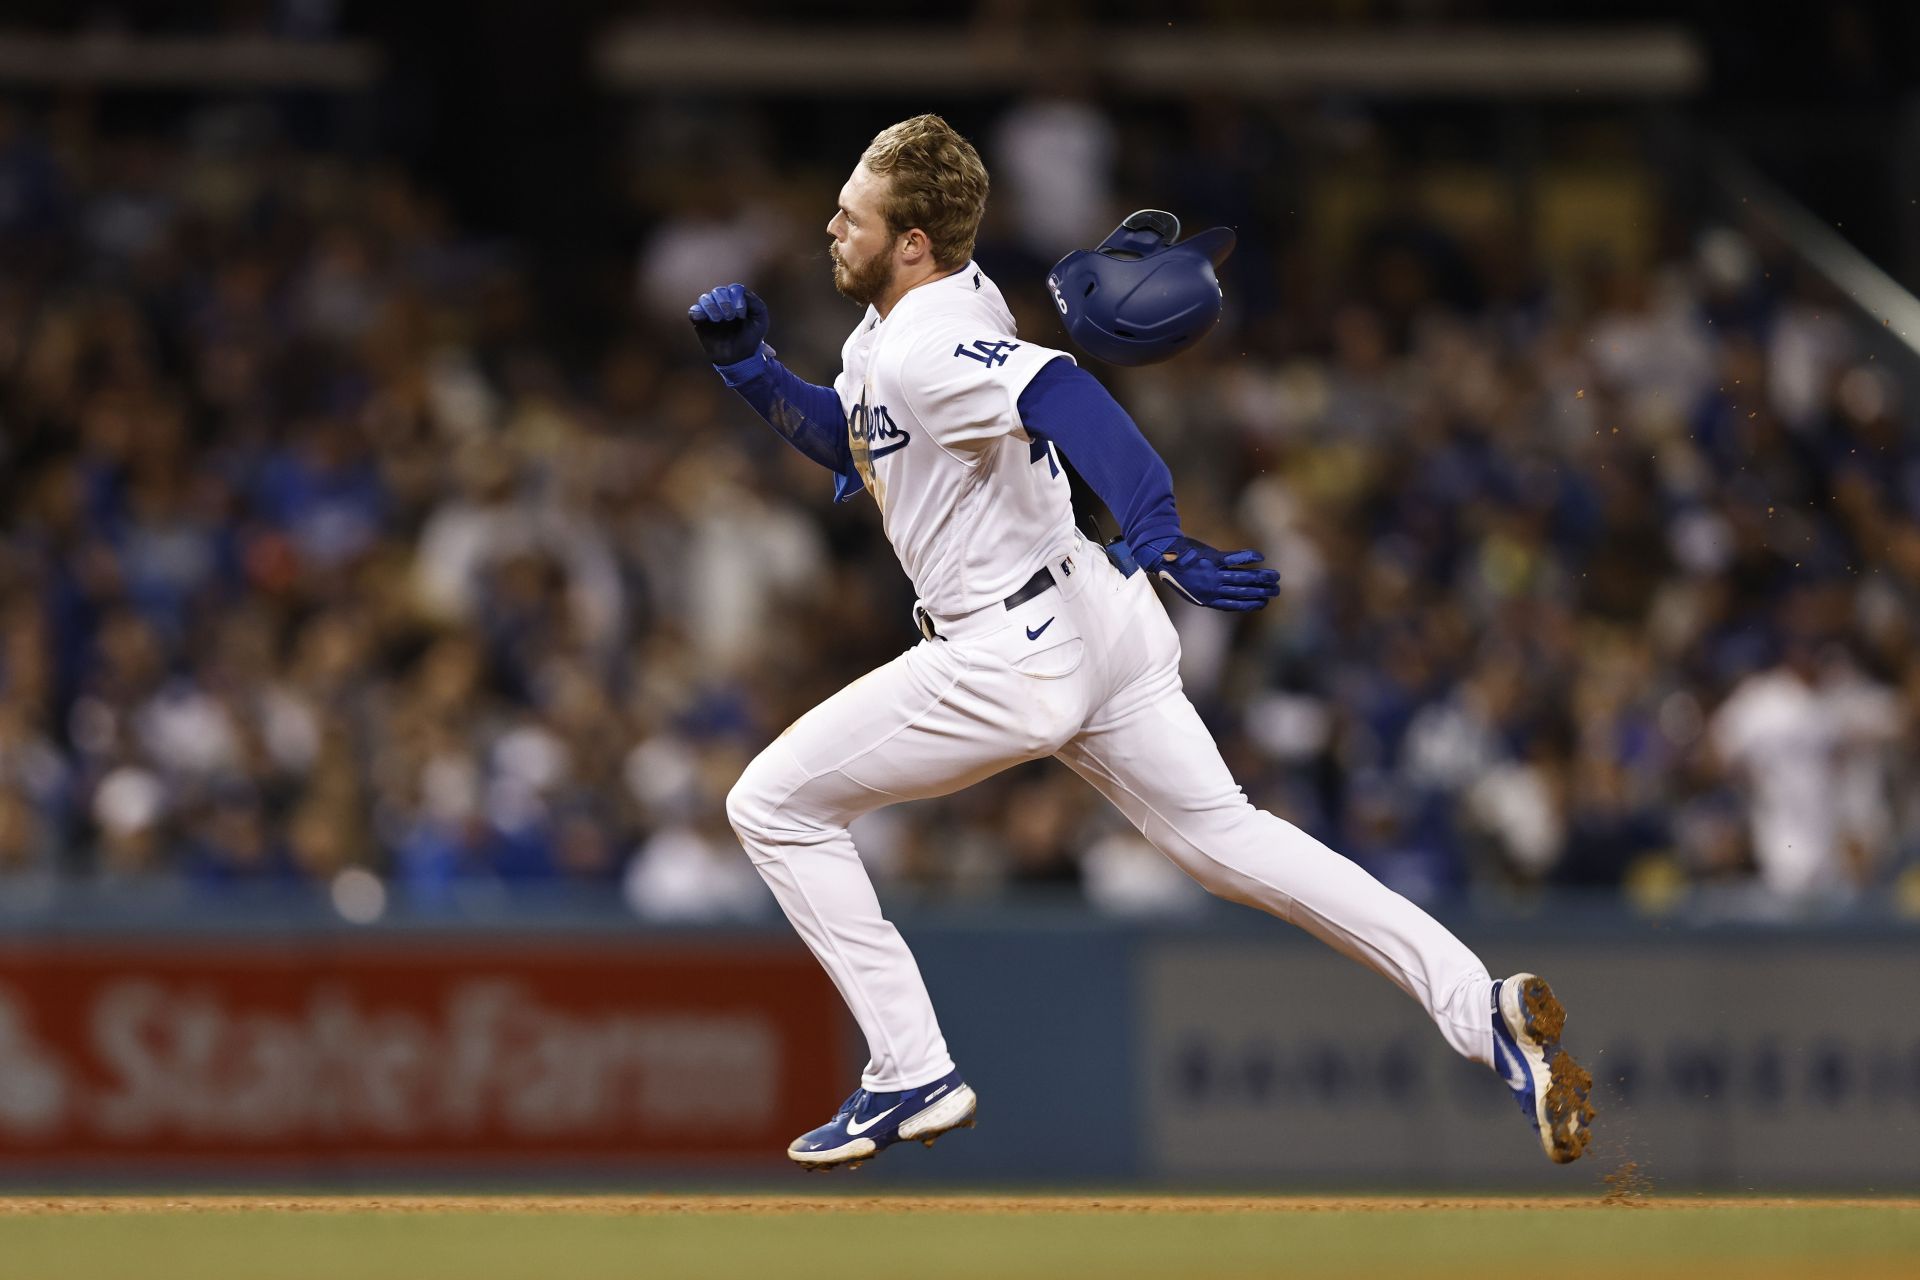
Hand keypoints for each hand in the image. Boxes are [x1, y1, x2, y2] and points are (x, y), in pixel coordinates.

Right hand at [688, 283, 769, 366]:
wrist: (739, 358)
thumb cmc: (751, 338)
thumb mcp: (760, 320)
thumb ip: (756, 303)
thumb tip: (741, 291)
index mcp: (737, 301)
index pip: (734, 289)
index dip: (737, 298)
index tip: (742, 315)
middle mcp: (723, 303)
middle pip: (719, 291)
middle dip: (725, 303)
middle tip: (730, 317)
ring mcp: (710, 312)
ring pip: (705, 298)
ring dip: (712, 307)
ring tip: (719, 319)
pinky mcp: (699, 322)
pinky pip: (693, 311)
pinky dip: (698, 312)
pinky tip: (706, 319)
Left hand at [1147, 537, 1279, 611]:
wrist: (1161, 556)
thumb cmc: (1178, 572)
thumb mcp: (1191, 590)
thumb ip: (1210, 593)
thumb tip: (1229, 595)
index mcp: (1207, 599)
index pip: (1234, 605)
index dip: (1251, 605)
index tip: (1265, 603)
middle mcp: (1211, 589)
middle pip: (1243, 592)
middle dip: (1262, 592)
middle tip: (1277, 590)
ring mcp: (1212, 573)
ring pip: (1243, 577)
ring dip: (1261, 577)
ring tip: (1275, 576)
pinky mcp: (1212, 558)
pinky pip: (1235, 558)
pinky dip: (1248, 557)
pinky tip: (1261, 556)